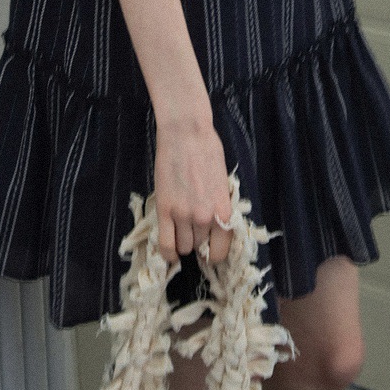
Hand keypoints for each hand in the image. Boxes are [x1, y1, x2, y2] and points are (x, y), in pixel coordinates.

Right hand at [153, 105, 232, 266]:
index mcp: (224, 211)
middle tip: (193, 231)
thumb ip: (219, 207)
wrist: (186, 134)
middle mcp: (205, 218)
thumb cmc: (209, 152)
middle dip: (198, 243)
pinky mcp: (165, 210)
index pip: (221, 250)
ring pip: (183, 246)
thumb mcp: (223, 183)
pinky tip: (169, 252)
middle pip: (200, 246)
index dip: (214, 254)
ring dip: (182, 243)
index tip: (209, 252)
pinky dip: (167, 253)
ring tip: (180, 232)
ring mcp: (184, 215)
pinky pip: (165, 244)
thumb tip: (215, 226)